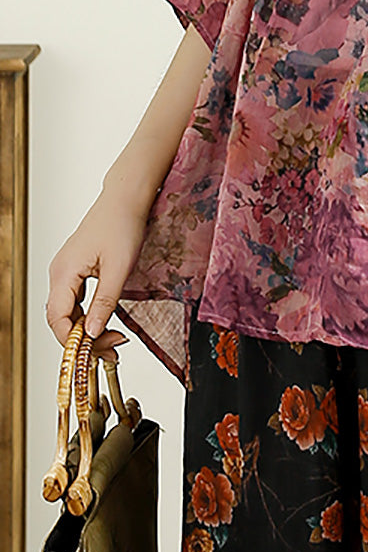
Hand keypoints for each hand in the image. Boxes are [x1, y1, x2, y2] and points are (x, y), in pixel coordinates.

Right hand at [45, 189, 149, 362]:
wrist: (125, 199)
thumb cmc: (122, 225)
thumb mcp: (119, 268)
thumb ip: (106, 302)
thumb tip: (94, 333)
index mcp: (64, 272)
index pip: (57, 318)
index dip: (73, 340)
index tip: (96, 353)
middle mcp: (59, 273)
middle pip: (62, 318)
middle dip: (84, 339)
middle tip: (112, 351)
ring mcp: (66, 271)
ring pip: (69, 311)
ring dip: (88, 329)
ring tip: (114, 342)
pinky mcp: (76, 269)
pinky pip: (76, 300)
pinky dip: (90, 315)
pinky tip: (107, 323)